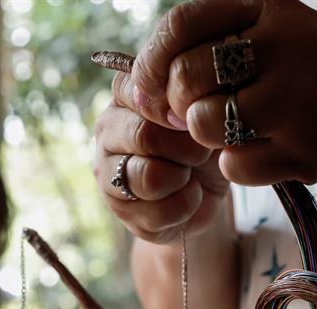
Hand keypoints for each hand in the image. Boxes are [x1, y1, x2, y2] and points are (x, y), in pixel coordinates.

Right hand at [94, 71, 229, 244]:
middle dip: (188, 149)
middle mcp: (108, 128)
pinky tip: (185, 198)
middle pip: (145, 136)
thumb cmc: (207, 143)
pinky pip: (160, 211)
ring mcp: (106, 170)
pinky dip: (186, 206)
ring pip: (150, 178)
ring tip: (189, 176)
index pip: (142, 90)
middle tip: (201, 154)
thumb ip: (193, 103)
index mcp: (127, 93)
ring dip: (184, 179)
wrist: (209, 190)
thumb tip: (180, 117)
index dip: (180, 109)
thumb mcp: (208, 115)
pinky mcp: (119, 209)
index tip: (197, 120)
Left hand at [130, 0, 316, 184]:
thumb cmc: (314, 67)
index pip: (180, 26)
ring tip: (234, 127)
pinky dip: (237, 165)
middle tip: (193, 112)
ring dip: (206, 134)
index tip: (148, 88)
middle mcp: (285, 46)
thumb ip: (208, 43)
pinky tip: (265, 149)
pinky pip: (233, 166)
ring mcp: (297, 99)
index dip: (152, 62)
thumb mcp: (272, 28)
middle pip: (186, 78)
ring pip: (204, 124)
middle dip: (178, 103)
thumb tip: (136, 87)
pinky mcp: (304, 150)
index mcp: (269, 7)